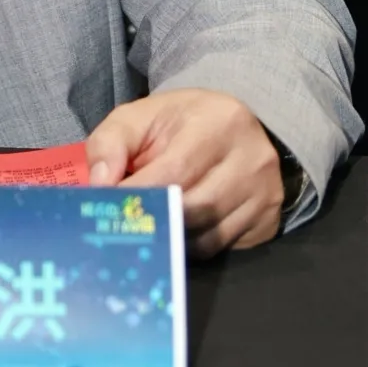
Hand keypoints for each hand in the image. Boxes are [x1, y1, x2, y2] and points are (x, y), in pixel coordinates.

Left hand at [85, 88, 284, 256]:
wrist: (229, 128)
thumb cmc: (178, 124)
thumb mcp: (140, 118)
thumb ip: (110, 143)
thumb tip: (99, 184)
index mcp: (219, 122)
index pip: (174, 171)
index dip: (137, 193)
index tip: (106, 207)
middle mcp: (252, 158)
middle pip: (193, 207)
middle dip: (153, 218)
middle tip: (121, 225)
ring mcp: (265, 193)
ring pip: (207, 235)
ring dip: (170, 236)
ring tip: (147, 225)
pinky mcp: (268, 222)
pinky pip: (220, 248)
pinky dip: (191, 245)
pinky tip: (175, 231)